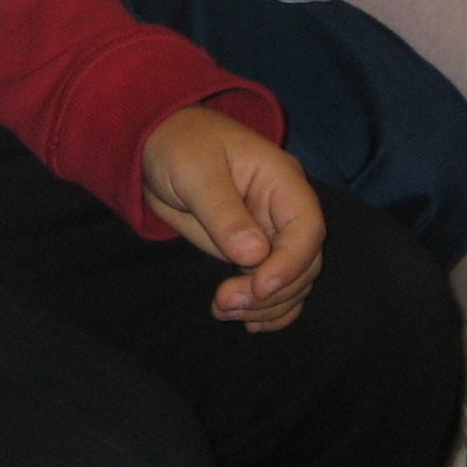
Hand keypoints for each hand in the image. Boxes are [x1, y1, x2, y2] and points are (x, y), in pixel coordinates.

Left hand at [140, 108, 325, 330]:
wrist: (159, 145)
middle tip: (225, 302)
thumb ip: (223, 211)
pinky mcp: (255, 253)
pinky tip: (247, 322)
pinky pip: (276, 287)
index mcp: (281, 180)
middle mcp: (284, 210)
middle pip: (304, 262)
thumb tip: (253, 256)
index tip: (259, 288)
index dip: (290, 263)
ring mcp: (272, 233)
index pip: (307, 228)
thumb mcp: (195, 171)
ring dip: (265, 305)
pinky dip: (268, 309)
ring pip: (292, 281)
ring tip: (222, 310)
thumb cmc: (180, 146)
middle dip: (271, 291)